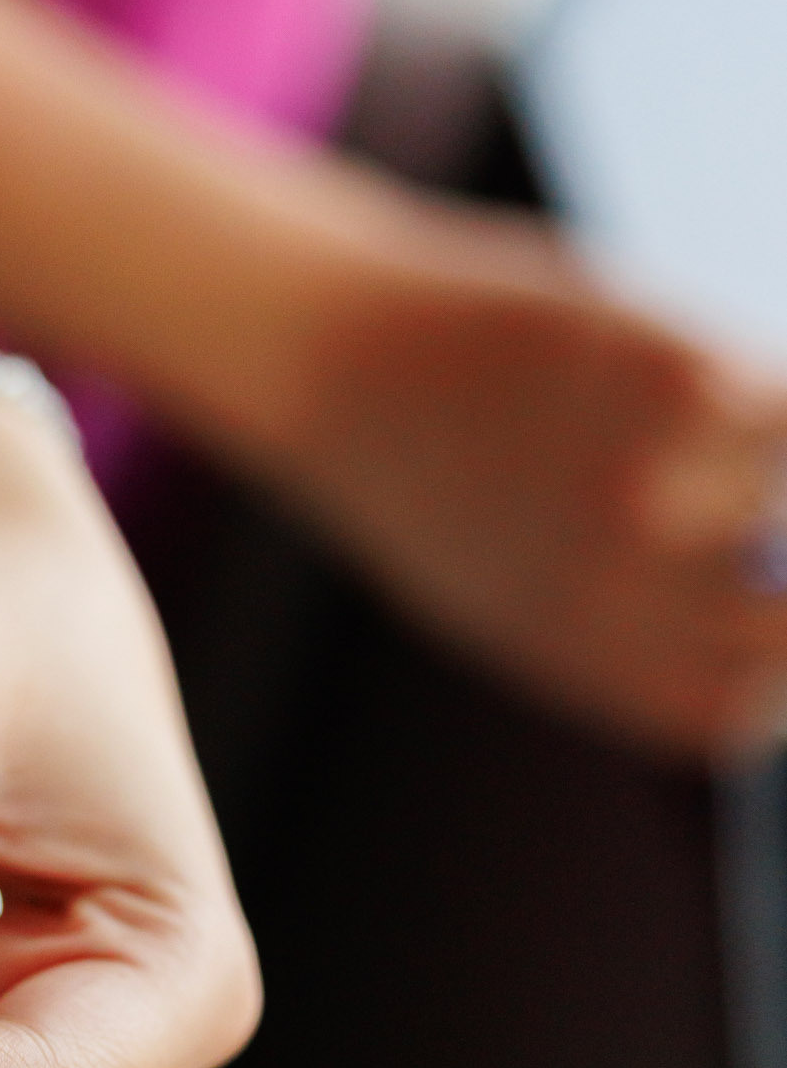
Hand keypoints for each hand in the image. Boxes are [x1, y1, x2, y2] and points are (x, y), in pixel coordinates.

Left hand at [254, 204, 786, 755]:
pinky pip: (774, 396)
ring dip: (753, 448)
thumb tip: (744, 598)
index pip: (739, 711)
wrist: (326, 359)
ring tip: (673, 413)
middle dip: (784, 564)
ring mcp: (651, 489)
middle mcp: (622, 595)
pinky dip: (742, 373)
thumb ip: (621, 615)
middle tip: (758, 515)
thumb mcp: (506, 582)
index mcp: (580, 662)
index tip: (760, 612)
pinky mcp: (673, 382)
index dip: (772, 664)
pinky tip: (672, 356)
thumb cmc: (414, 471)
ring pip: (783, 489)